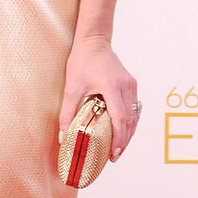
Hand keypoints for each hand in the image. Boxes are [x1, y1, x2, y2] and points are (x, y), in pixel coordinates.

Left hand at [58, 35, 138, 160]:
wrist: (94, 41)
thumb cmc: (82, 61)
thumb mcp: (71, 87)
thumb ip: (67, 112)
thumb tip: (62, 137)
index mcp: (112, 87)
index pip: (120, 119)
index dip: (118, 139)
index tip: (112, 154)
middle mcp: (126, 87)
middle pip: (130, 122)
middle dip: (123, 141)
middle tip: (113, 157)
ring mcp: (131, 85)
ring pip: (135, 116)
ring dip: (128, 133)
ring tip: (117, 148)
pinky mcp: (132, 84)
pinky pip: (135, 108)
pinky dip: (130, 122)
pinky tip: (122, 131)